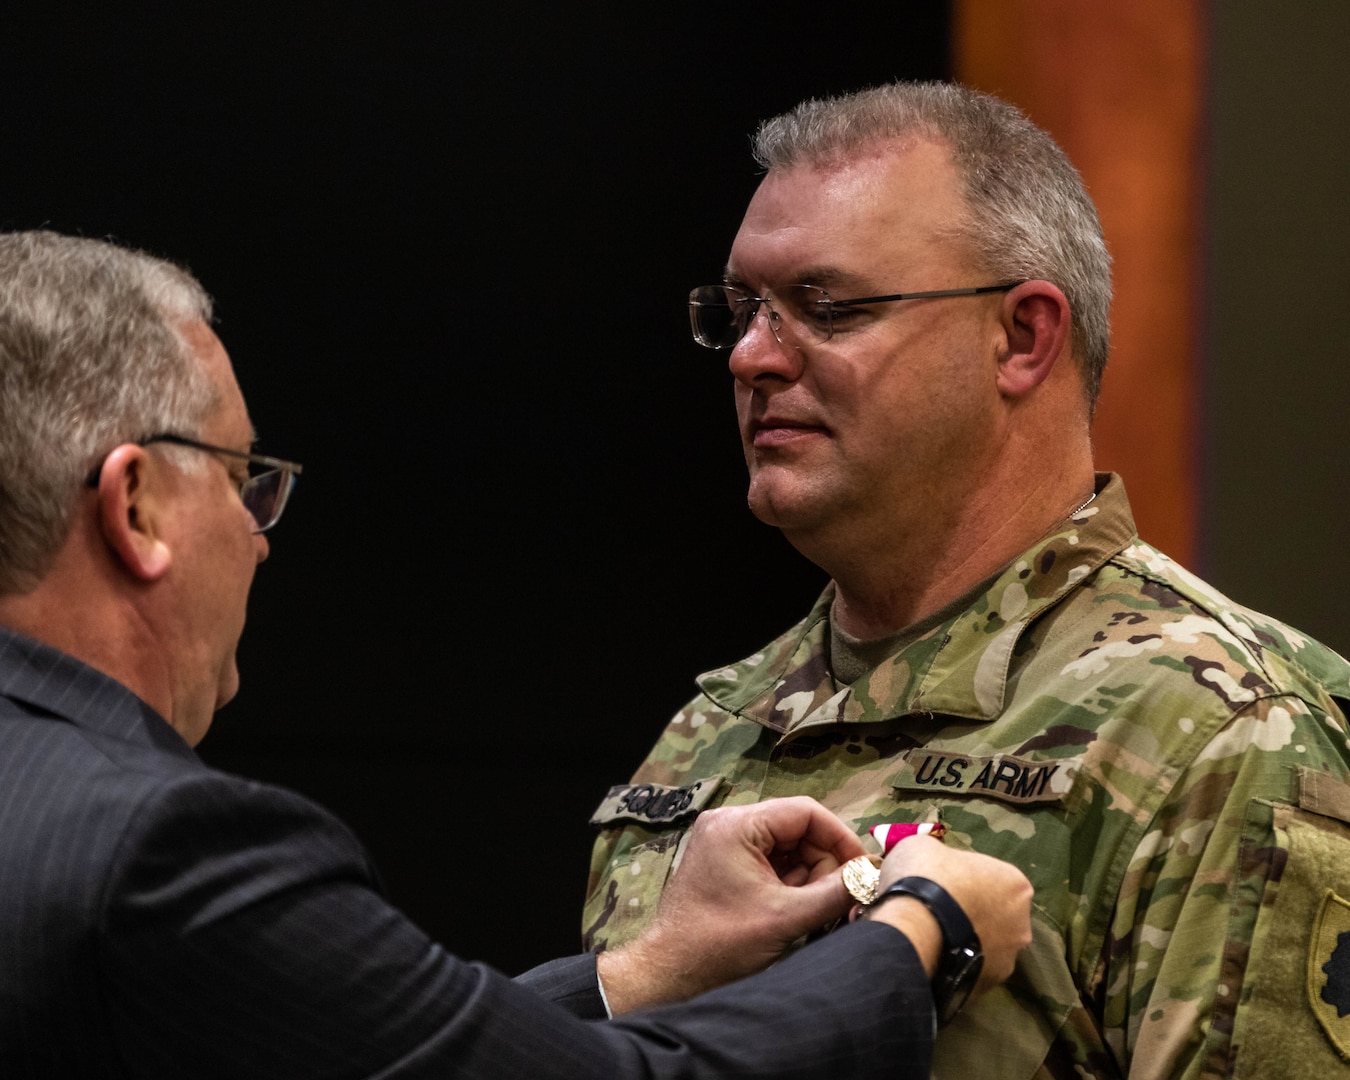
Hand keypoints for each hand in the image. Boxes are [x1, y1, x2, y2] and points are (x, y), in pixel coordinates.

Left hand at [597, 797, 864, 1012]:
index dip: (840, 838)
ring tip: (807, 911)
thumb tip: (871, 877)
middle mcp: (727, 823)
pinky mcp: (723, 862)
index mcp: (738, 824)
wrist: (671, 972)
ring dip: (806, 877)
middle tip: (832, 900)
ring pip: (787, 847)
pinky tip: (790, 910)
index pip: (806, 812)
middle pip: (797, 829)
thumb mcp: (787, 918)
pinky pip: (770, 861)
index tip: (861, 869)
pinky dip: (788, 883)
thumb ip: (835, 892)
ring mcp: (723, 841)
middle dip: (821, 864)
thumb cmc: (721, 943)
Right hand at [868, 835, 1031, 996]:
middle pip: (995, 914)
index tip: (943, 880)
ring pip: (986, 946)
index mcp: (1015, 883)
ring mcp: (1007, 959)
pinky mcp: (987, 986)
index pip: (992, 877)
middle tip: (940, 909)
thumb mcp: (924, 847)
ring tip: (933, 937)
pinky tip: (934, 958)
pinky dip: (957, 965)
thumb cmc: (925, 878)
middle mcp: (1021, 924)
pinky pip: (971, 971)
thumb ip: (940, 856)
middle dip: (972, 912)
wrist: (911, 932)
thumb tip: (935, 864)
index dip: (966, 878)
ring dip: (967, 941)